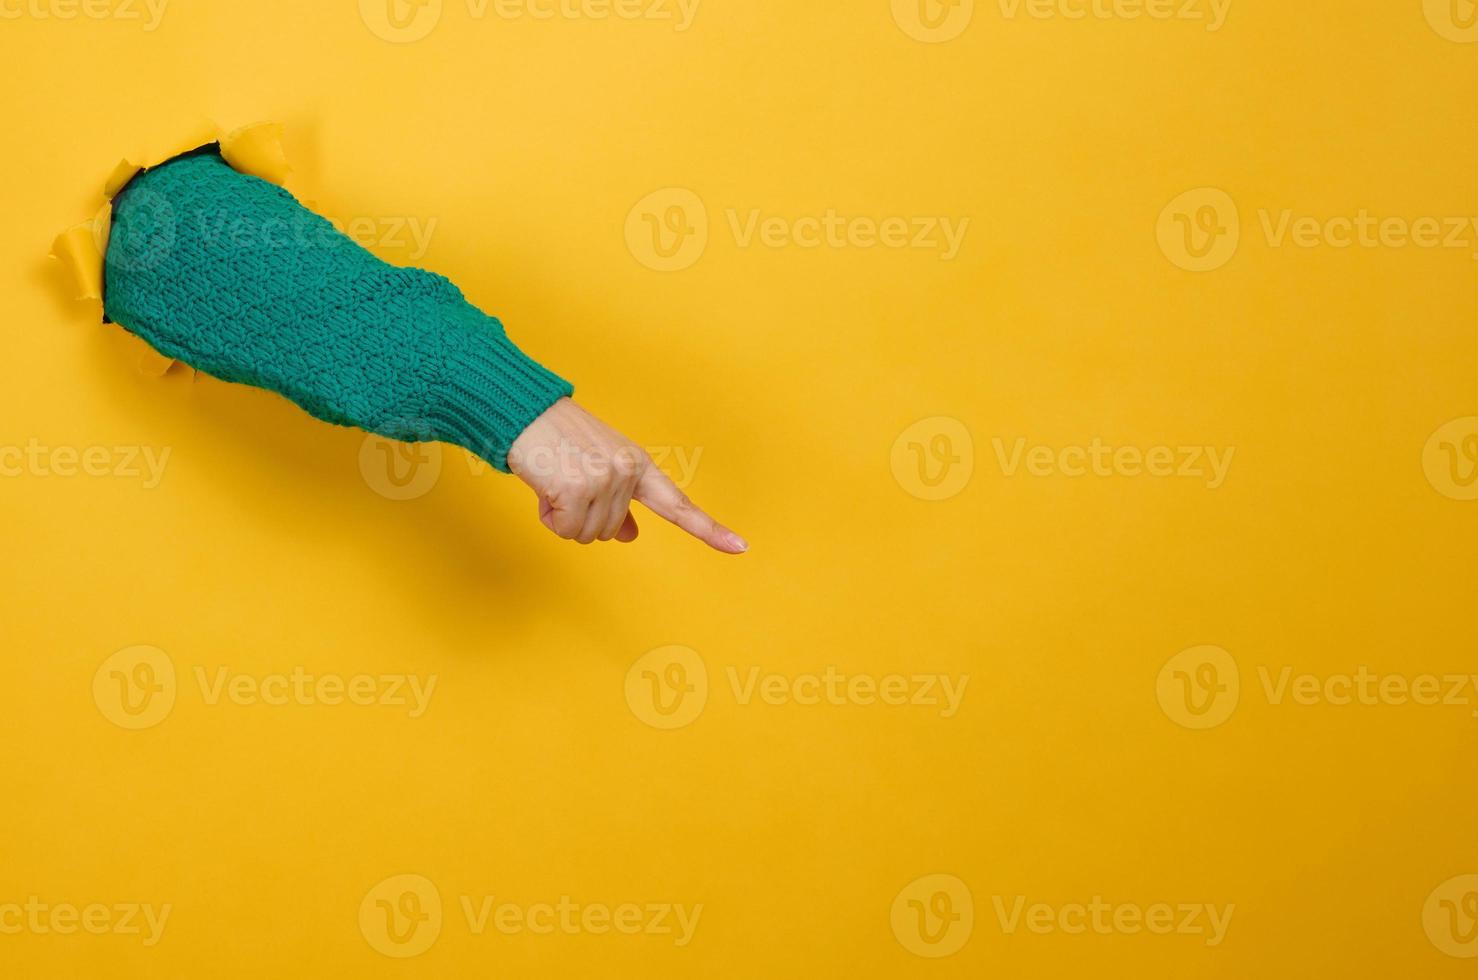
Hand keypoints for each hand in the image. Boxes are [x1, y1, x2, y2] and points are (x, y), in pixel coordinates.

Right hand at [507, 398, 746, 552]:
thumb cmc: (559, 438)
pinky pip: (565, 529)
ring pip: (586, 535)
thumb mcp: (599, 466)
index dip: (709, 529)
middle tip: (566, 480)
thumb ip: (619, 503)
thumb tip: (629, 535)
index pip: (678, 504)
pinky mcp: (575, 489)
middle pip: (610, 532)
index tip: (741, 548)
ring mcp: (603, 481)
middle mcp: (627, 472)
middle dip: (582, 515)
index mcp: (638, 465)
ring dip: (564, 516)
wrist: (525, 411)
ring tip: (555, 480)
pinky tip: (545, 486)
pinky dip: (549, 516)